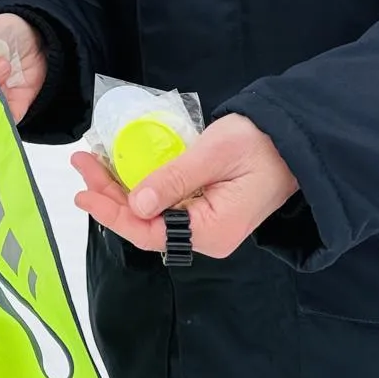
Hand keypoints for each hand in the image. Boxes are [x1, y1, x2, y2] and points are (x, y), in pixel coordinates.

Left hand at [71, 114, 298, 259]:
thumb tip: (135, 205)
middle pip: (146, 224)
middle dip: (110, 195)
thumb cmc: (259, 143)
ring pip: (153, 214)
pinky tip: (121, 169)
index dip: (113, 213)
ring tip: (92, 164)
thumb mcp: (212, 154)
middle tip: (82, 164)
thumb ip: (173, 180)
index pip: (150, 231)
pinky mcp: (207, 210)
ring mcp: (207, 225)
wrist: (296, 141)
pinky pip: (166, 205)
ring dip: (122, 189)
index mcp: (211, 232)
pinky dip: (142, 186)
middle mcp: (207, 237)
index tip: (85, 191)